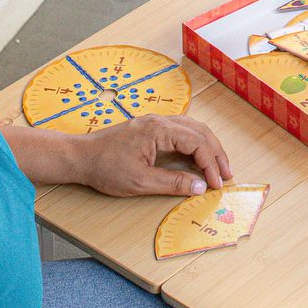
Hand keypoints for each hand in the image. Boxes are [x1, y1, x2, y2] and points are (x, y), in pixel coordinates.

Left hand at [80, 114, 232, 196]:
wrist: (80, 156)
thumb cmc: (105, 168)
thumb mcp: (139, 182)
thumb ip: (172, 183)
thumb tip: (200, 187)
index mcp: (159, 130)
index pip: (197, 143)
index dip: (211, 164)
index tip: (217, 183)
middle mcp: (161, 121)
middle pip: (200, 132)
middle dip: (216, 154)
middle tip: (227, 174)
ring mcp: (156, 122)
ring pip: (193, 128)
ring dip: (208, 147)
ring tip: (217, 166)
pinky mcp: (151, 128)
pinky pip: (183, 130)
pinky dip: (196, 143)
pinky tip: (198, 156)